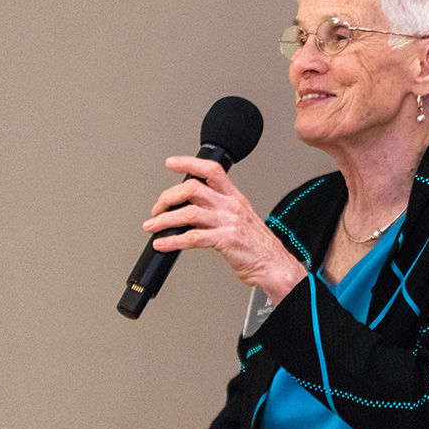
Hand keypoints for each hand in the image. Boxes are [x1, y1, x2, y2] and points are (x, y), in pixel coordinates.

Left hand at [142, 156, 306, 301]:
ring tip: (153, 226)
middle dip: (168, 197)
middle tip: (157, 208)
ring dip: (165, 219)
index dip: (189, 163)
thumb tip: (189, 212)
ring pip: (189, 212)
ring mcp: (229, 222)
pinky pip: (193, 237)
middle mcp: (231, 206)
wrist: (275, 266)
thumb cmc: (258, 247)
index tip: (172, 163)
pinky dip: (173, 241)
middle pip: (193, 188)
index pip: (212, 170)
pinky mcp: (226, 240)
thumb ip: (219, 212)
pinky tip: (163, 244)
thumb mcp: (241, 220)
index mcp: (235, 198)